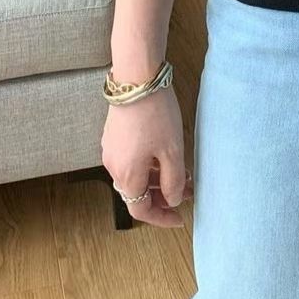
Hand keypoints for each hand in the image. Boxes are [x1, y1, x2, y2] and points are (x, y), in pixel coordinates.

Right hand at [101, 81, 192, 227]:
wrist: (137, 79)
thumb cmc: (156, 115)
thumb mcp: (172, 151)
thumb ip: (173, 181)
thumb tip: (173, 200)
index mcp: (127, 175)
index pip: (140, 210)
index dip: (161, 217)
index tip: (180, 219)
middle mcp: (113, 166)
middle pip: (138, 193)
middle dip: (163, 196)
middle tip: (187, 192)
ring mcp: (111, 150)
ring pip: (136, 175)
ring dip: (157, 179)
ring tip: (183, 173)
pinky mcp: (114, 135)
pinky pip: (132, 160)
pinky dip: (149, 165)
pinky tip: (166, 156)